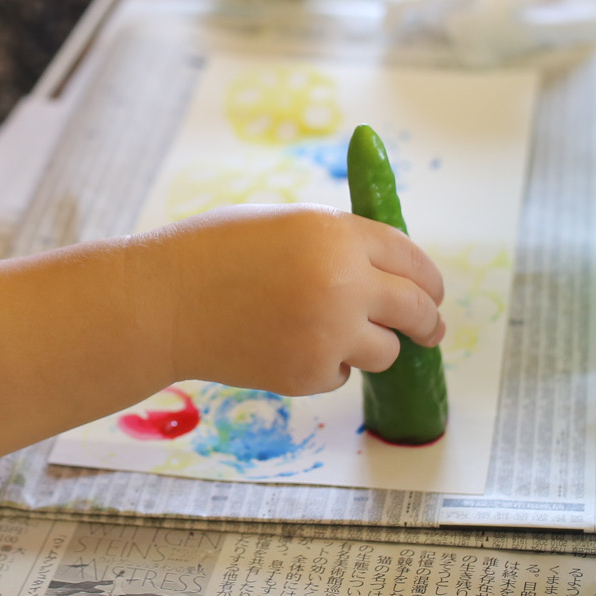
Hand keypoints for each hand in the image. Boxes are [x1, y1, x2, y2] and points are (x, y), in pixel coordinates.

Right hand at [138, 205, 445, 396]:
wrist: (162, 302)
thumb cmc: (214, 252)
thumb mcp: (286, 222)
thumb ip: (341, 242)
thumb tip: (392, 273)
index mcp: (339, 233)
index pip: (412, 259)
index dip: (428, 280)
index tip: (432, 294)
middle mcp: (345, 282)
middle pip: (416, 309)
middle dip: (428, 322)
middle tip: (430, 330)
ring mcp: (330, 333)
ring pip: (386, 350)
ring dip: (371, 344)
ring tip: (329, 331)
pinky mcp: (309, 373)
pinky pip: (341, 372)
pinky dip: (325, 363)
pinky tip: (283, 343)